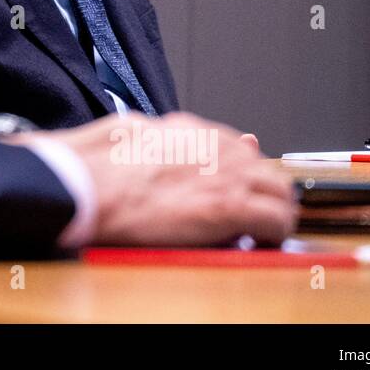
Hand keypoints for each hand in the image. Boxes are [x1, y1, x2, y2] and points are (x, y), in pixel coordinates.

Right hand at [23, 112, 296, 246]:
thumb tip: (143, 128)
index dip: (238, 172)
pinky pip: (276, 220)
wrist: (89, 186)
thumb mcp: (124, 129)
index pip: (237, 147)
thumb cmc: (96, 166)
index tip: (233, 187)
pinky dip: (274, 232)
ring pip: (281, 190)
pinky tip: (261, 241)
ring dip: (274, 209)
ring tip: (263, 228)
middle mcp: (215, 146)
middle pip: (264, 167)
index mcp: (190, 129)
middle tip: (252, 211)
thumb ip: (146, 130)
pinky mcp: (230, 207)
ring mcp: (226, 175)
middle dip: (261, 190)